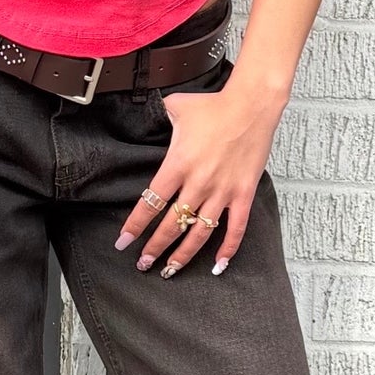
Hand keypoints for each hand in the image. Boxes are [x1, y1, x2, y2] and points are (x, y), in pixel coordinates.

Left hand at [116, 76, 283, 277]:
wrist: (252, 104)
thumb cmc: (213, 105)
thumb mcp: (176, 107)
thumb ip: (158, 117)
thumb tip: (146, 116)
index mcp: (177, 164)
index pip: (150, 204)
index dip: (134, 226)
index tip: (123, 242)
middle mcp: (198, 183)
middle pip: (171, 225)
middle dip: (155, 248)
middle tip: (143, 264)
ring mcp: (222, 191)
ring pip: (199, 233)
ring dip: (183, 255)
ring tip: (170, 270)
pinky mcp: (243, 193)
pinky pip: (236, 228)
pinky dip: (228, 249)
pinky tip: (218, 265)